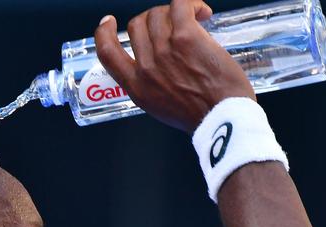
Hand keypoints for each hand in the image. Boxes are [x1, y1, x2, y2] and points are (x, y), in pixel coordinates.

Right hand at [94, 0, 255, 132]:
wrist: (221, 116)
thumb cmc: (198, 115)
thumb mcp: (157, 106)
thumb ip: (147, 84)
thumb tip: (149, 63)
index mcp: (136, 86)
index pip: (107, 52)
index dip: (104, 32)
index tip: (108, 23)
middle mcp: (146, 67)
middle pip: (137, 25)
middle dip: (152, 20)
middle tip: (170, 25)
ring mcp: (164, 50)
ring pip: (158, 13)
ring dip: (173, 12)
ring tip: (192, 19)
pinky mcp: (186, 37)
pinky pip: (180, 4)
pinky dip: (190, 3)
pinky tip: (201, 12)